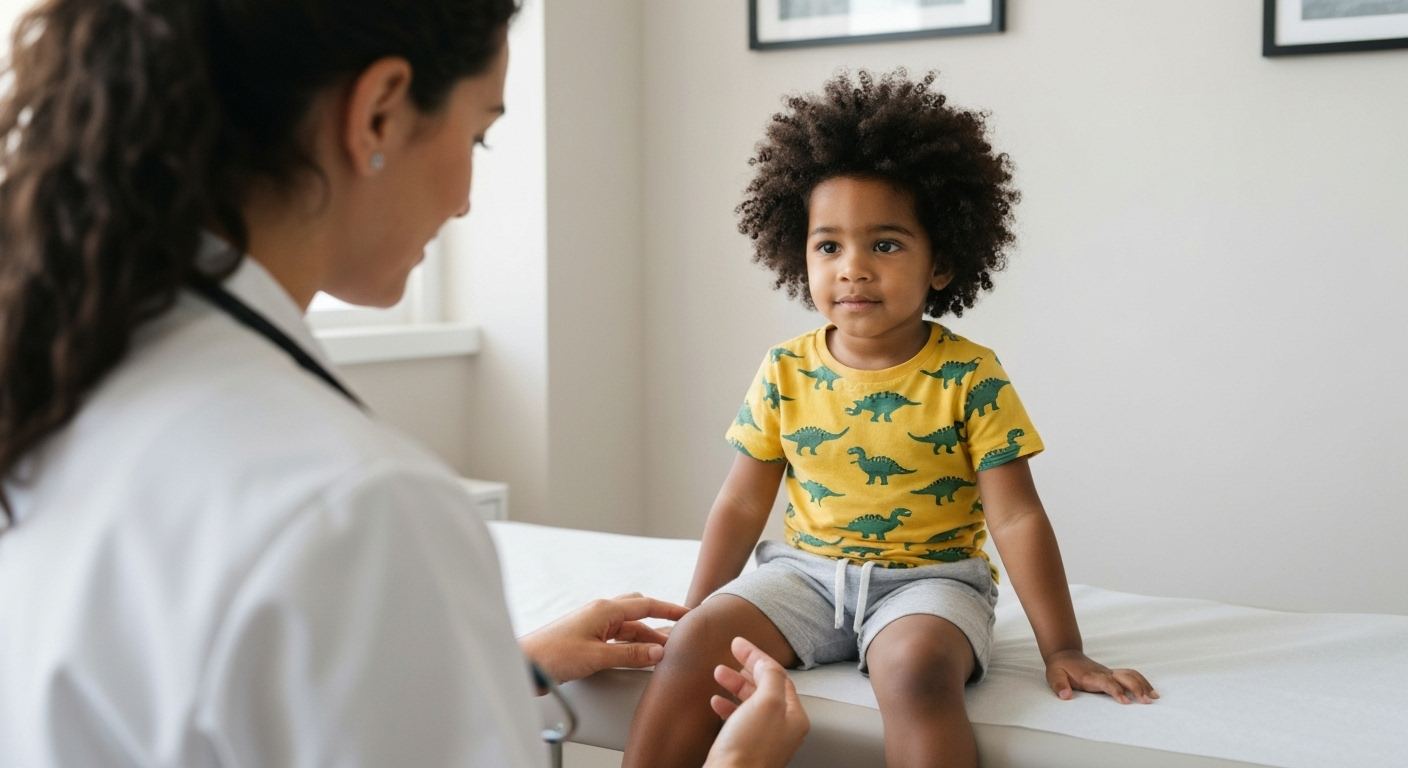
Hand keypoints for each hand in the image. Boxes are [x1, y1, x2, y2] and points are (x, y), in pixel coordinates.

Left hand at [519, 593, 687, 683]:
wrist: (523, 665)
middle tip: (677, 634)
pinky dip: (630, 646)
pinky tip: (637, 657)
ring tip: (662, 652)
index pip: (646, 604)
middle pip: (638, 611)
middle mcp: (600, 613)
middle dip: (659, 621)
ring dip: (644, 638)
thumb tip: (658, 651)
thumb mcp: (597, 657)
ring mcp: (592, 626)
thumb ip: (630, 655)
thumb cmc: (553, 656)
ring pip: (627, 628)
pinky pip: (616, 638)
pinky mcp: (586, 639)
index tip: (689, 614)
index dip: (669, 609)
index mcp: (604, 610)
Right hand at [704, 637, 808, 767]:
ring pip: (750, 702)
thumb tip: (764, 663)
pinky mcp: (744, 748)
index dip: (758, 657)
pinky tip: (716, 702)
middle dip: (746, 669)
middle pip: (765, 688)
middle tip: (731, 655)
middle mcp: (782, 728)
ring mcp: (763, 739)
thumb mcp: (767, 702)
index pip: (779, 676)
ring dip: (734, 684)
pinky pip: (738, 719)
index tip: (739, 644)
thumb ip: (770, 676)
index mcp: (793, 716)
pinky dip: (727, 706)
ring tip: (719, 673)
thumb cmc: (749, 748)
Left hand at [1045, 649, 1157, 703]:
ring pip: (1130, 675)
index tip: (1126, 702)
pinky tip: (1150, 690)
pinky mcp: (1112, 674)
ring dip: (1143, 684)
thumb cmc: (1060, 668)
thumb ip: (1059, 686)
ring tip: (1154, 697)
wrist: (1065, 654)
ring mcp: (1109, 672)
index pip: (1106, 683)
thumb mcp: (1054, 676)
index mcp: (1090, 676)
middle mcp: (1103, 673)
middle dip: (1136, 689)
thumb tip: (1066, 696)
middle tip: (1147, 702)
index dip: (1117, 691)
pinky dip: (1142, 681)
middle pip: (1124, 678)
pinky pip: (1130, 675)